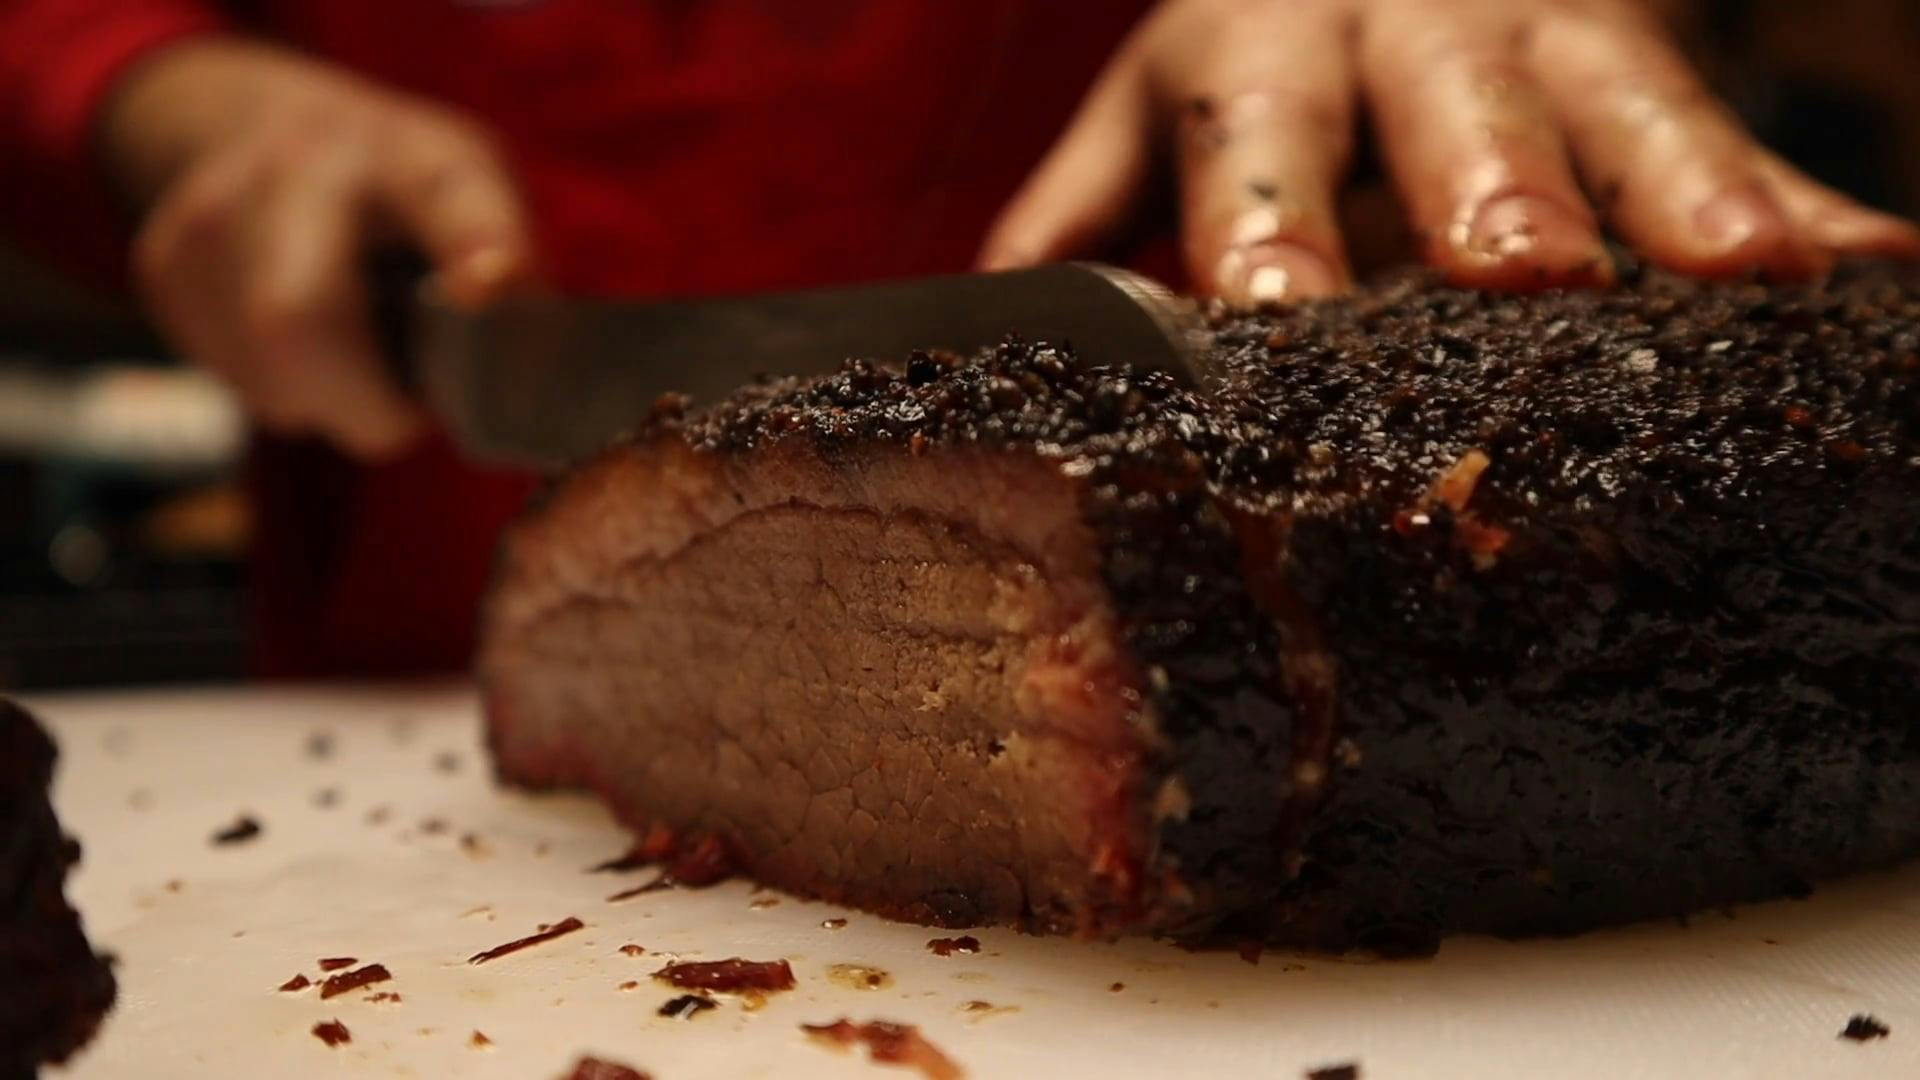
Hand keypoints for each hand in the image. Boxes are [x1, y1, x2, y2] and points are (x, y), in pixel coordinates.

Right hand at [104, 40, 536, 458]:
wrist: (274, 129)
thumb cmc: (411, 198)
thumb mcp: (484, 211)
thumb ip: (514, 290)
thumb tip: (523, 384)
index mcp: (417, 157)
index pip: (449, 200)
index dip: (475, 246)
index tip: (492, 284)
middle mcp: (304, 167)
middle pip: (299, 318)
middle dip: (365, 407)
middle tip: (405, 419)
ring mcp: (215, 211)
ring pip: (266, 376)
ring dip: (329, 406)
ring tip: (358, 363)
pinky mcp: (163, 264)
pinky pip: (235, 384)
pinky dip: (286, 395)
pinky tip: (305, 351)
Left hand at [981, 0, 1919, 302]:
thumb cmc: (1266, 59)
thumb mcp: (1162, 108)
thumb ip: (1084, 209)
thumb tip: (982, 328)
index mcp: (1261, 57)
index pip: (1255, 140)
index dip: (1267, 218)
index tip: (1275, 309)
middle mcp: (1406, 39)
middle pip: (1449, 107)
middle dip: (1491, 183)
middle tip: (1524, 268)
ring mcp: (1543, 42)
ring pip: (1618, 103)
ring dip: (1681, 188)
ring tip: (1742, 271)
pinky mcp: (1647, 61)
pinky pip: (1730, 127)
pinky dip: (1802, 204)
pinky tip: (1869, 273)